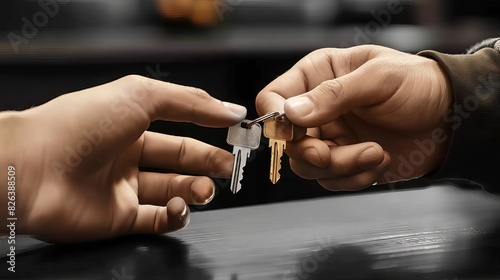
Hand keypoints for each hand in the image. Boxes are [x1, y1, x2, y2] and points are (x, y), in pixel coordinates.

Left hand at [0, 75, 246, 242]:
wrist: (34, 169)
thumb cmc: (82, 124)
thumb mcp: (141, 96)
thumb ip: (191, 102)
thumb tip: (231, 109)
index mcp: (131, 123)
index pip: (180, 126)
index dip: (209, 129)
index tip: (236, 133)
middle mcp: (128, 156)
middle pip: (181, 161)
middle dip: (209, 163)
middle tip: (229, 167)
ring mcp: (124, 188)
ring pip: (174, 191)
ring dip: (196, 190)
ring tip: (205, 188)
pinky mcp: (119, 218)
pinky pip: (158, 220)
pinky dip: (176, 216)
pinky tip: (180, 207)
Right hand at [256, 45, 451, 190]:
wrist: (452, 120)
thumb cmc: (418, 85)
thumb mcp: (378, 79)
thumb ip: (333, 95)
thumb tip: (291, 112)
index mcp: (317, 76)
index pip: (274, 96)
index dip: (276, 117)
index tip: (295, 132)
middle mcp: (317, 109)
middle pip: (287, 141)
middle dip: (312, 153)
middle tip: (331, 154)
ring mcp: (330, 138)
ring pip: (307, 166)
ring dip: (340, 167)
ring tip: (375, 153)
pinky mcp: (344, 162)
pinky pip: (330, 181)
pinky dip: (354, 178)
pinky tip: (379, 161)